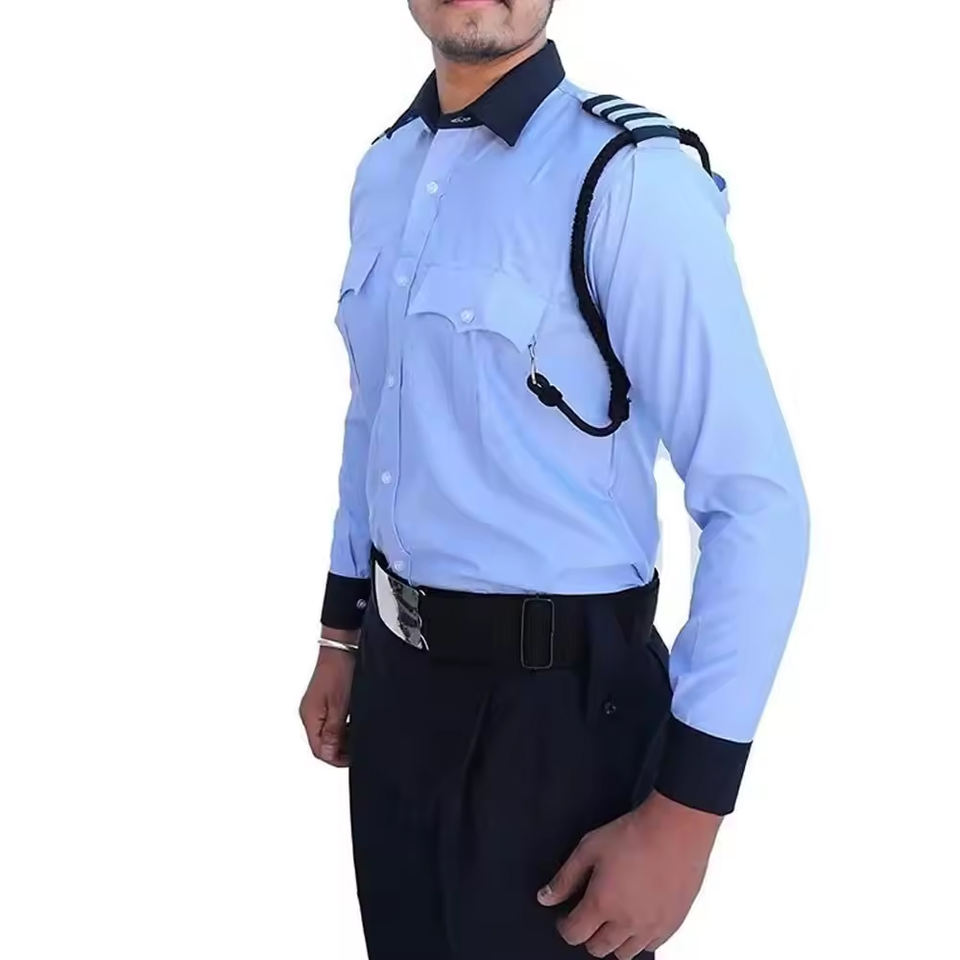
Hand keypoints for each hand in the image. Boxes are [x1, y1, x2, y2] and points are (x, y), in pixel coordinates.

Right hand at [298, 627, 357, 766]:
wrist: (341, 646)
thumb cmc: (340, 669)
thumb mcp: (340, 704)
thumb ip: (333, 731)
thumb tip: (327, 754)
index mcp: (309, 717)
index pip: (319, 750)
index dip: (337, 758)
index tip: (354, 757)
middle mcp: (310, 714)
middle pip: (322, 743)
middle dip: (341, 749)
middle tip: (360, 746)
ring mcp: (316, 707)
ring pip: (328, 733)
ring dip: (343, 738)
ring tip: (359, 734)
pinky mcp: (324, 700)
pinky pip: (331, 721)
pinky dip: (343, 726)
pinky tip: (355, 722)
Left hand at [538, 790, 721, 957]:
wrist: (676, 829)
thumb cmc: (633, 834)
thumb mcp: (589, 848)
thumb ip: (565, 877)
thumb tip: (545, 897)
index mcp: (602, 904)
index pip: (574, 935)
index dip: (564, 926)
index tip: (565, 916)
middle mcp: (627, 923)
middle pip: (598, 948)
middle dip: (587, 934)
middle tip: (589, 914)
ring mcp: (651, 927)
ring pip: (624, 953)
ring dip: (613, 940)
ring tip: (612, 917)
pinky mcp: (672, 924)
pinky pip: (650, 946)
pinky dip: (638, 938)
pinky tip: (636, 917)